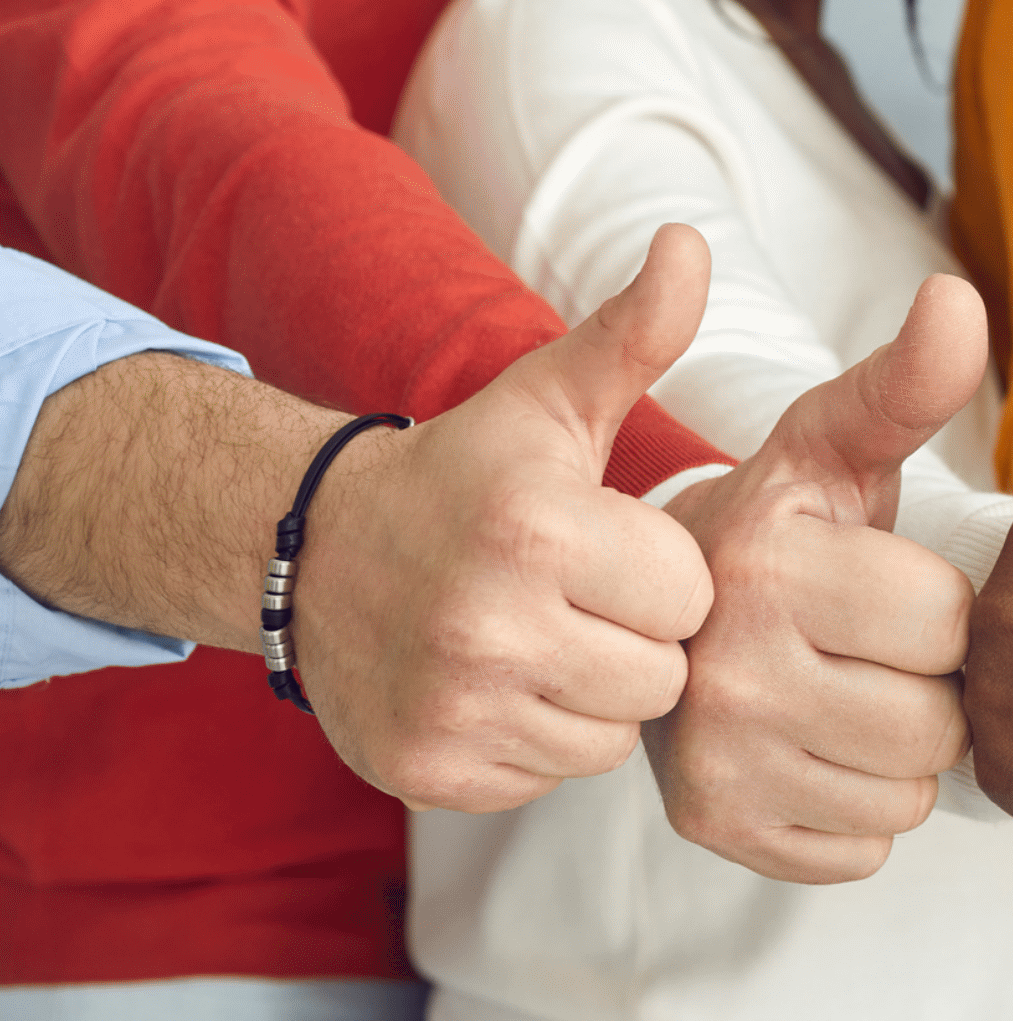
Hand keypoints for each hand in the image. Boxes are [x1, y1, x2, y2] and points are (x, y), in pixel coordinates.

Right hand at [293, 224, 715, 811]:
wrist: (313, 553)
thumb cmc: (465, 475)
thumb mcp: (549, 398)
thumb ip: (636, 332)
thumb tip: (691, 241)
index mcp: (534, 527)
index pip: (689, 597)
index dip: (663, 574)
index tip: (615, 549)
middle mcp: (486, 624)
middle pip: (660, 677)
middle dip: (639, 641)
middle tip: (582, 600)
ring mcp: (450, 706)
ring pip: (610, 737)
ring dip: (594, 695)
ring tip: (545, 638)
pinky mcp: (426, 770)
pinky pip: (548, 778)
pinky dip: (537, 739)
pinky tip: (501, 684)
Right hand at [654, 274, 985, 882]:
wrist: (650, 615)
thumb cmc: (767, 520)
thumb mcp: (825, 441)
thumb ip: (902, 382)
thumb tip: (960, 299)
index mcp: (756, 564)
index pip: (946, 622)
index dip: (936, 606)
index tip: (876, 583)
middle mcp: (715, 671)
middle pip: (935, 720)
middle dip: (925, 684)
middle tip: (863, 647)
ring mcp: (706, 763)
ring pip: (905, 791)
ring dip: (897, 750)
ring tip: (836, 691)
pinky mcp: (710, 830)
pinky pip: (861, 848)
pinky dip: (854, 808)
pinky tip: (809, 748)